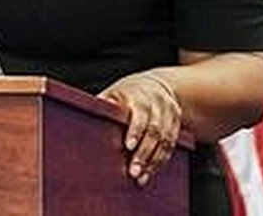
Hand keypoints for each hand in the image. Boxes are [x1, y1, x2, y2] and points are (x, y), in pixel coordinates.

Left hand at [99, 71, 181, 185]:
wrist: (159, 84)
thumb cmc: (128, 92)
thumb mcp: (114, 92)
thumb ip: (104, 104)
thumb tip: (86, 114)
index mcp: (139, 96)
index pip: (139, 115)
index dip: (135, 131)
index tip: (128, 146)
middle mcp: (157, 104)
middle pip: (154, 131)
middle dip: (144, 154)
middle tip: (133, 172)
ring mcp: (169, 113)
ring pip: (165, 141)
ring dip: (153, 161)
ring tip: (141, 178)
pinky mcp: (176, 123)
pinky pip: (171, 145)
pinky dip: (161, 160)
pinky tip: (151, 171)